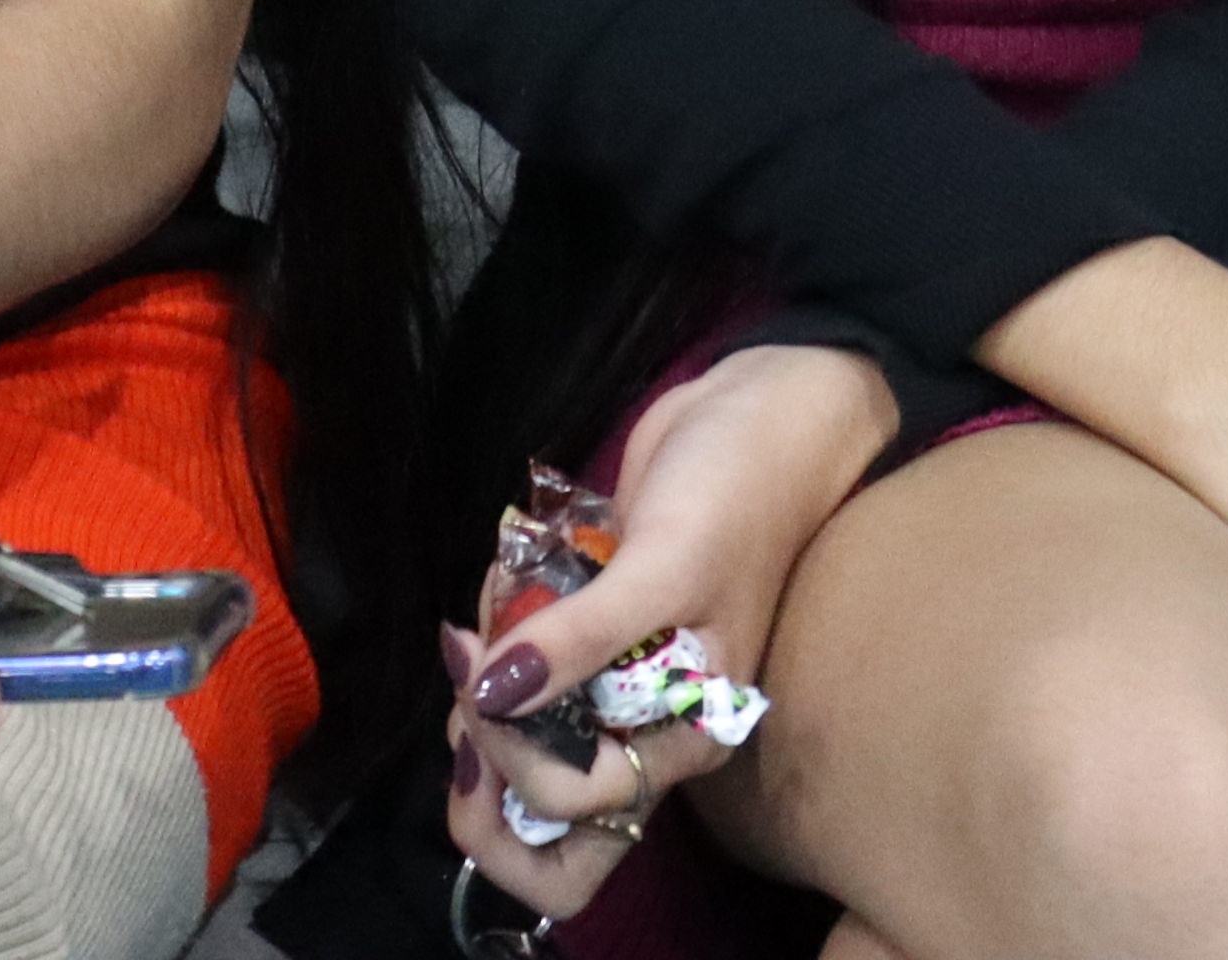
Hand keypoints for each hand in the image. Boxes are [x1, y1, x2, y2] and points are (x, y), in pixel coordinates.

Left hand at [444, 348, 893, 927]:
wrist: (760, 412)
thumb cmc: (737, 493)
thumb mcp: (665, 566)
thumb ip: (580, 639)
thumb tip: (490, 700)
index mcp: (683, 737)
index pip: (577, 815)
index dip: (512, 768)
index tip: (483, 680)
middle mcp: (646, 725)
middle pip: (545, 815)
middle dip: (484, 764)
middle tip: (467, 679)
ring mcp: (613, 677)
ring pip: (518, 731)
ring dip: (484, 678)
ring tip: (498, 597)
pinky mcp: (588, 628)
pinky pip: (520, 658)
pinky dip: (496, 625)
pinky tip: (510, 570)